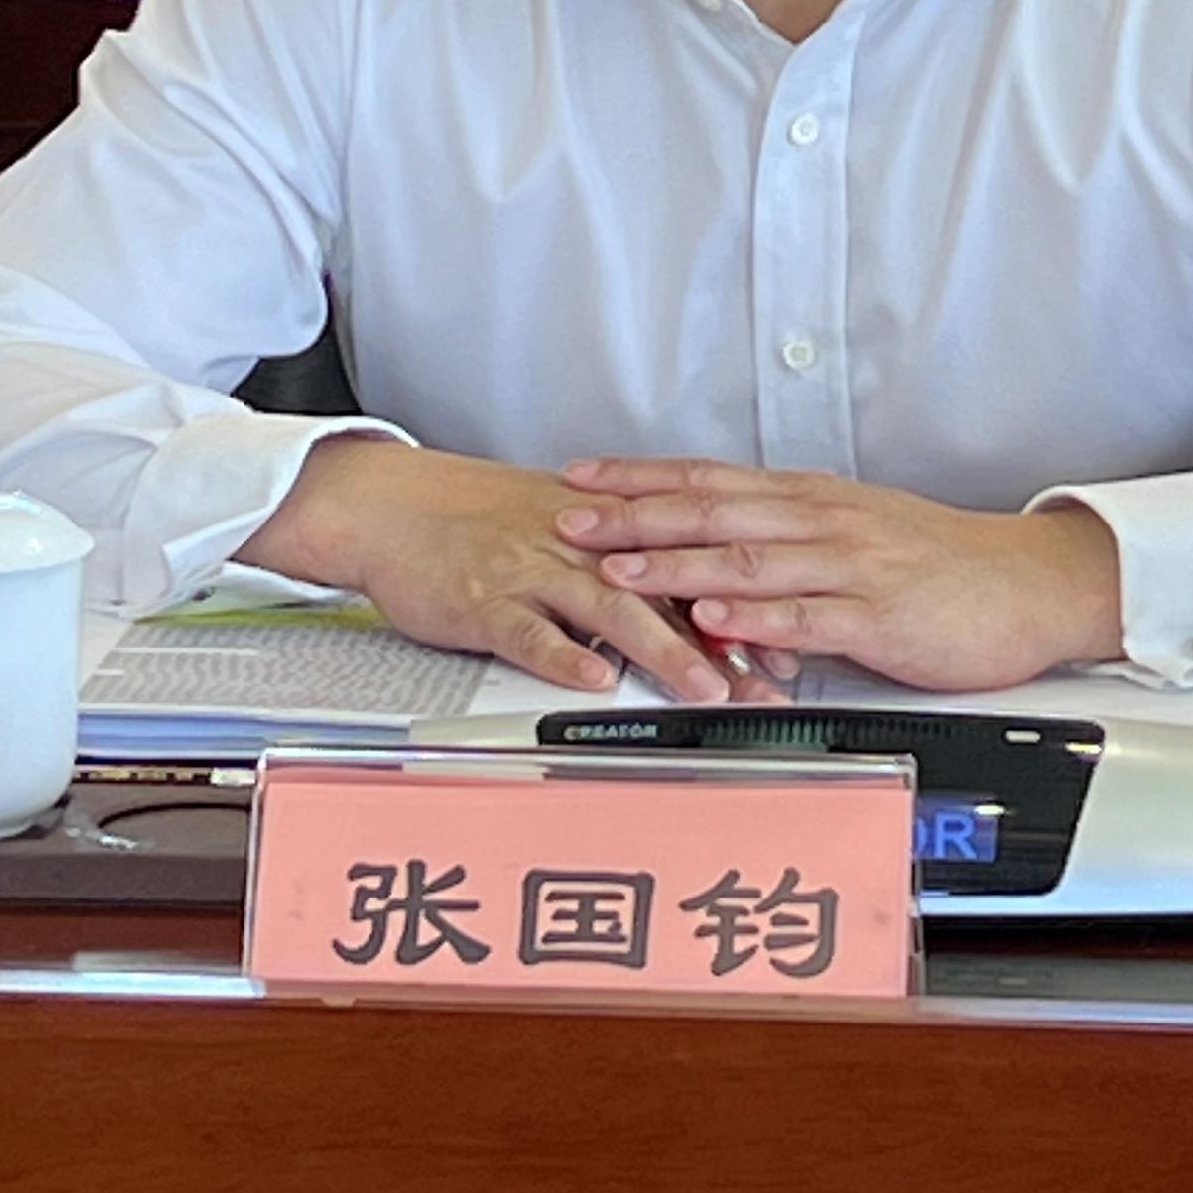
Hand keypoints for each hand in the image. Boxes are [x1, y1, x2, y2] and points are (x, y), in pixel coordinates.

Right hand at [245, 437, 739, 700]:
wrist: (398, 505)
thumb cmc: (482, 523)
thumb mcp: (566, 534)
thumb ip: (630, 571)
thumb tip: (700, 613)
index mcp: (607, 530)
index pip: (691, 565)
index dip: (745, 605)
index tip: (795, 644)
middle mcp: (579, 545)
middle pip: (666, 589)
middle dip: (724, 637)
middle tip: (770, 679)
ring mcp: (531, 571)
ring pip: (609, 608)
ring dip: (662, 649)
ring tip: (705, 687)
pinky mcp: (484, 599)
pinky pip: (527, 629)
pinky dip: (561, 655)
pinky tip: (591, 679)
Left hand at [555, 460, 1124, 692]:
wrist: (1028, 584)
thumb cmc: (943, 567)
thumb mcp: (855, 539)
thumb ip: (788, 549)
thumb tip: (723, 567)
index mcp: (811, 500)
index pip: (709, 479)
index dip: (641, 476)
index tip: (581, 474)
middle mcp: (822, 521)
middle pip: (714, 510)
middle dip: (635, 513)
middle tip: (569, 517)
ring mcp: (850, 565)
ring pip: (750, 559)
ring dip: (679, 563)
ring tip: (621, 567)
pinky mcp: (879, 615)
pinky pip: (808, 615)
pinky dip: (756, 615)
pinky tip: (716, 620)